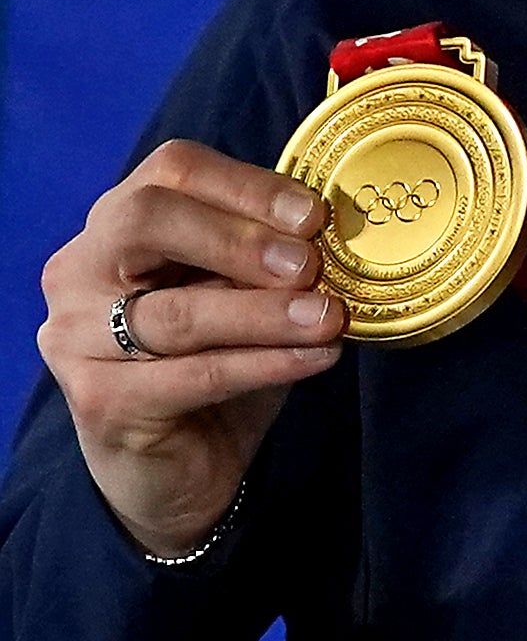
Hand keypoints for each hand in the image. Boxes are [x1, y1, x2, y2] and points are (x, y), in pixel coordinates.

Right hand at [37, 142, 341, 557]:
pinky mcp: (99, 400)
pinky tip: (317, 358)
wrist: (180, 466)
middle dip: (239, 239)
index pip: (171, 173)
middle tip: (310, 265)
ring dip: (265, 312)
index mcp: (116, 225)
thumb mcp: (245, 296)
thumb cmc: (216, 363)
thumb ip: (269, 259)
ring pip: (176, 311)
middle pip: (147, 221)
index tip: (314, 215)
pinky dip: (264, 364)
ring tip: (330, 317)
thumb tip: (335, 232)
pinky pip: (193, 374)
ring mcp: (76, 336)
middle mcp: (80, 271)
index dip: (246, 186)